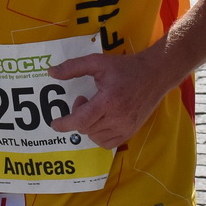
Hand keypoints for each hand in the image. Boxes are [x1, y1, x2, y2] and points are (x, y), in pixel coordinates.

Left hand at [47, 49, 173, 148]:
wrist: (155, 75)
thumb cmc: (126, 68)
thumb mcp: (98, 62)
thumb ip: (73, 67)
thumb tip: (50, 72)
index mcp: (108, 101)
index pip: (81, 120)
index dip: (64, 124)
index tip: (55, 123)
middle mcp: (117, 118)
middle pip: (85, 128)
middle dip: (78, 115)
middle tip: (85, 100)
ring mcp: (125, 128)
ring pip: (94, 137)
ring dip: (88, 125)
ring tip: (96, 109)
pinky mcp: (130, 132)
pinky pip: (107, 143)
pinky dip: (99, 134)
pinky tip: (102, 120)